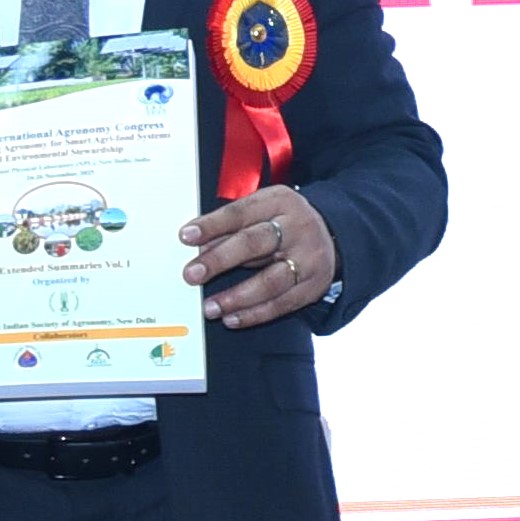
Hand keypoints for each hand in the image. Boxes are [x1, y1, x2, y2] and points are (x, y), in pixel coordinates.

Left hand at [185, 182, 338, 329]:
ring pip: (270, 280)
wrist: (334, 234)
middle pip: (255, 243)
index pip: (241, 212)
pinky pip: (282, 304)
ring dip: (236, 296)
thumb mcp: (263, 211)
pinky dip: (254, 314)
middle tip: (192, 275)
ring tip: (209, 307)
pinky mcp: (313, 286)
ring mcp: (308, 259)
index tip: (186, 236)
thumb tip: (198, 247)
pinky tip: (232, 318)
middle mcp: (297, 228)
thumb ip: (233, 226)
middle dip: (220, 260)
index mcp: (280, 202)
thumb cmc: (285, 222)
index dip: (212, 225)